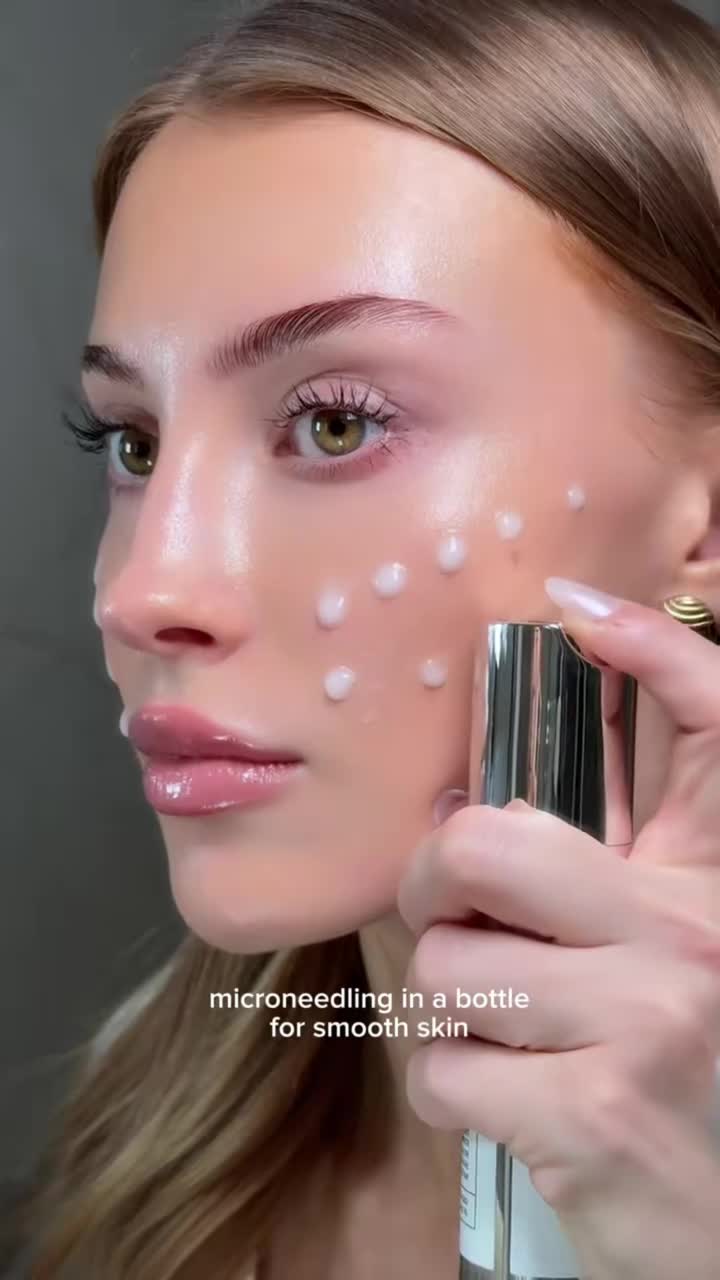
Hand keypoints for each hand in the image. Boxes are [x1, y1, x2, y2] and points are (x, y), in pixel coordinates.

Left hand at [397, 580, 719, 1279]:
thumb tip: (471, 814)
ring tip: (513, 1035)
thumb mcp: (666, 955)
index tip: (579, 610)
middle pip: (488, 847)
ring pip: (449, 966)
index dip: (654, 651)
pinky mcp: (593, 1113)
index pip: (714, 727)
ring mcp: (645, 1019)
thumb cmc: (682, 1078)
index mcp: (710, 882)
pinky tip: (513, 1102)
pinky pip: (443, 1068)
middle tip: (452, 911)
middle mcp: (691, 932)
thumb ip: (595, 879)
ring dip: (454, 1009)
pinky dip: (454, 1089)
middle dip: (435, 880)